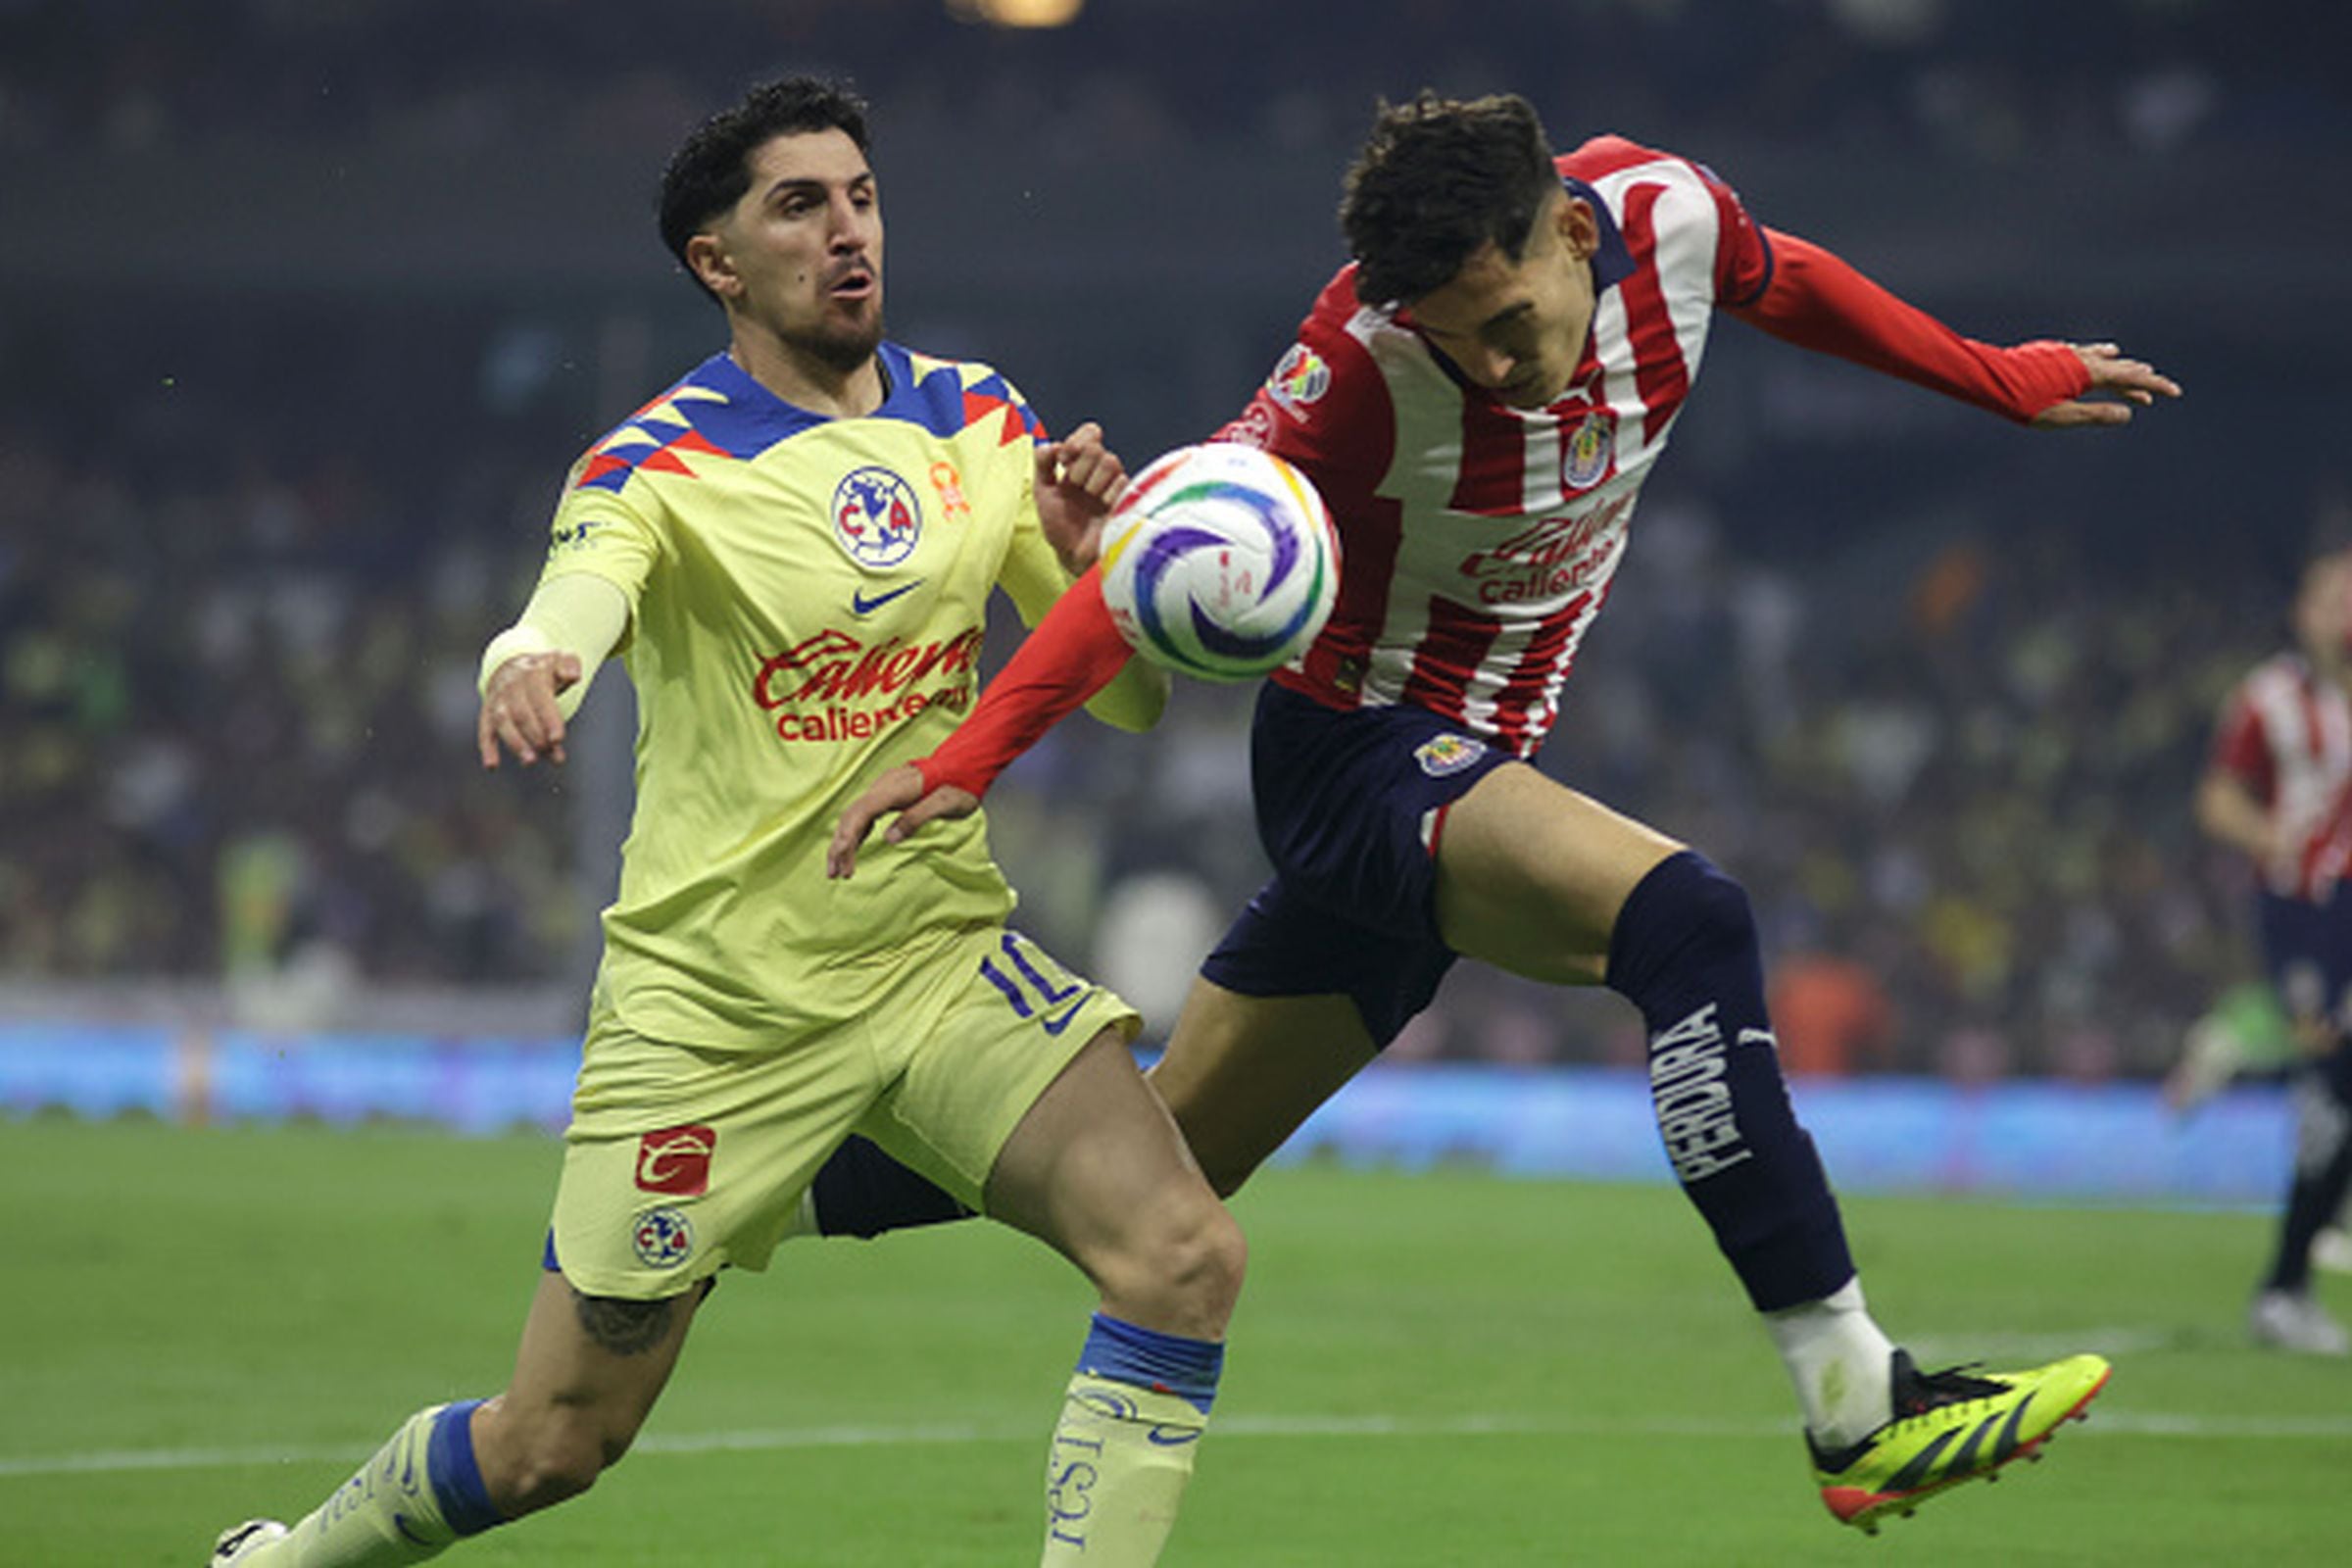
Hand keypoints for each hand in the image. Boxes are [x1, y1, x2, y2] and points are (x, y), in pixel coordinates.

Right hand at [477, 651, 581, 767]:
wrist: (513, 664)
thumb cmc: (544, 668)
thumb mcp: (560, 658)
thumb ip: (570, 665)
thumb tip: (573, 675)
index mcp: (531, 674)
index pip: (539, 698)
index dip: (548, 719)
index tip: (558, 738)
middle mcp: (511, 686)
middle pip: (521, 713)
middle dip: (536, 735)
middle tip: (552, 752)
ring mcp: (497, 700)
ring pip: (502, 722)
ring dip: (515, 743)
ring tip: (530, 761)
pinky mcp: (487, 712)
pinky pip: (485, 730)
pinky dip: (487, 748)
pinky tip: (492, 765)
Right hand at [826, 763, 981, 878]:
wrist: (967, 766)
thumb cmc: (959, 785)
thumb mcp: (944, 804)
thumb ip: (916, 819)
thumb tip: (889, 839)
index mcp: (894, 788)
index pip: (861, 812)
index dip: (848, 837)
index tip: (842, 860)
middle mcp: (884, 786)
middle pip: (851, 816)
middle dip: (839, 846)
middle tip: (835, 874)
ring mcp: (884, 790)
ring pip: (855, 816)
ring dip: (845, 842)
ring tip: (840, 870)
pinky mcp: (888, 796)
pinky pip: (865, 816)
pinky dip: (856, 834)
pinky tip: (853, 849)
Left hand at [1034, 421, 1127, 574]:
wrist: (1075, 556)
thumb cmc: (1062, 528)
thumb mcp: (1043, 493)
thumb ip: (1042, 464)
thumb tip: (1051, 444)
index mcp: (1082, 465)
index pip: (1089, 434)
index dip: (1076, 440)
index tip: (1063, 458)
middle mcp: (1101, 472)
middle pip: (1096, 447)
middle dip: (1079, 464)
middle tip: (1075, 485)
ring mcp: (1116, 485)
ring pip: (1110, 461)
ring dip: (1092, 480)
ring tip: (1090, 499)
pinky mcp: (1130, 499)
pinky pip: (1122, 482)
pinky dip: (1107, 494)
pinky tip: (1104, 508)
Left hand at [2030, 343, 2181, 428]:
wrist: (1990, 379)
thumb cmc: (2024, 402)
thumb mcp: (2062, 415)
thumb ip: (2095, 414)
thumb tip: (2128, 413)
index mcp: (2089, 374)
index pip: (2131, 378)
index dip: (2154, 386)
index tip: (2175, 392)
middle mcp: (2082, 359)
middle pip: (2120, 368)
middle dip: (2140, 380)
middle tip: (2158, 389)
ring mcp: (2067, 354)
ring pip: (2103, 359)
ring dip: (2121, 366)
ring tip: (2138, 368)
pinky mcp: (2053, 353)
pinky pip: (2085, 353)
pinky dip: (2099, 356)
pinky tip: (2102, 353)